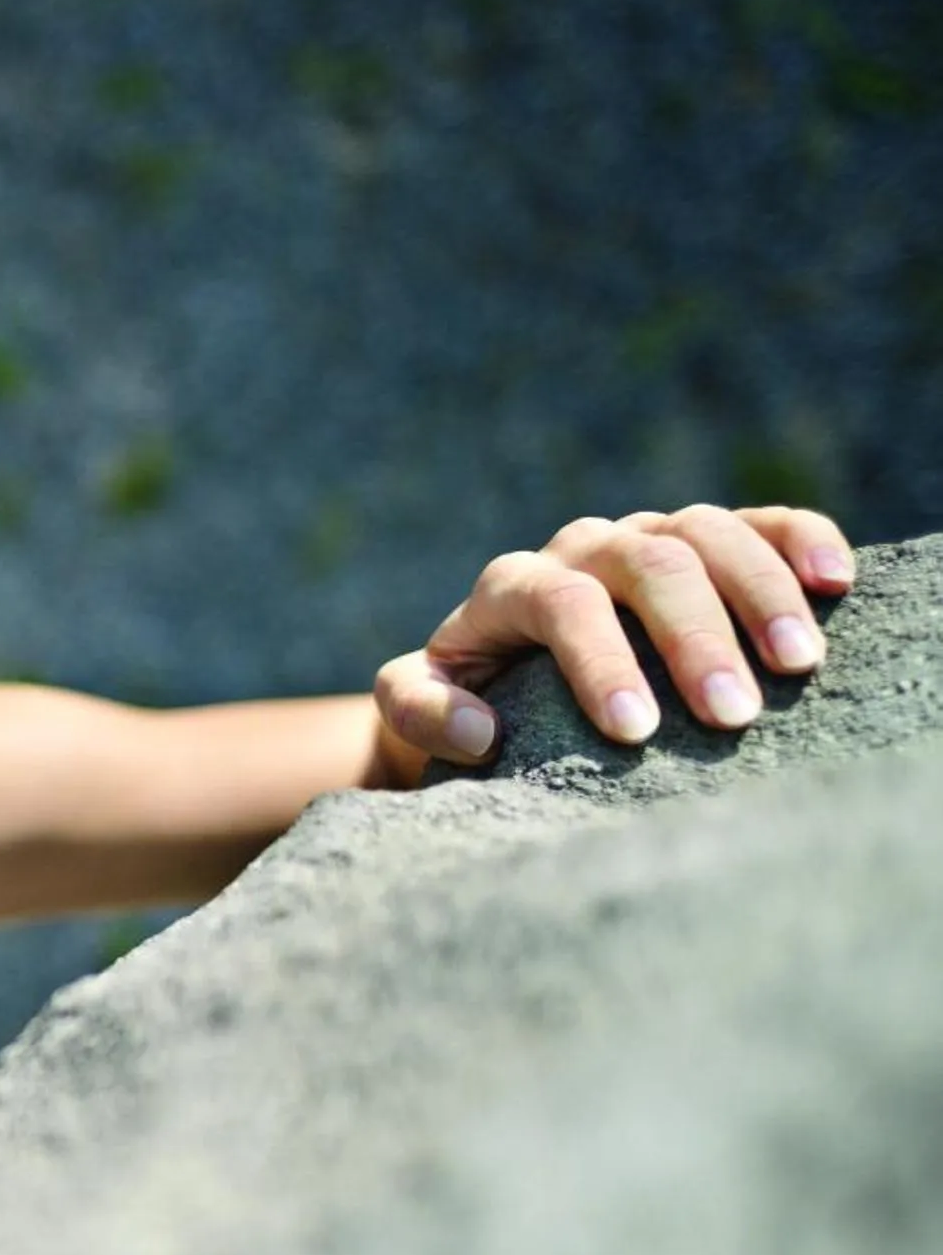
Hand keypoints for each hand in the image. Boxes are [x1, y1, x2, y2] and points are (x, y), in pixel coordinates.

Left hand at [376, 503, 854, 768]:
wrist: (495, 669)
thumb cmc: (464, 695)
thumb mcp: (416, 704)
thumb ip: (419, 712)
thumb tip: (480, 732)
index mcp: (514, 585)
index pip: (562, 604)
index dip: (599, 662)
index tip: (635, 731)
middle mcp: (583, 547)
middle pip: (647, 565)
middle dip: (693, 638)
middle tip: (732, 716)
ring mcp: (647, 537)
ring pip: (708, 534)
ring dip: (759, 594)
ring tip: (798, 665)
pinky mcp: (704, 543)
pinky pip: (759, 522)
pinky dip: (800, 540)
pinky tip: (838, 582)